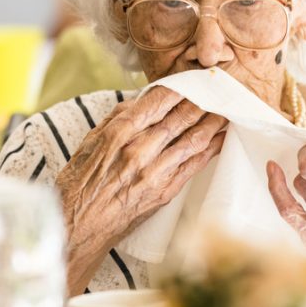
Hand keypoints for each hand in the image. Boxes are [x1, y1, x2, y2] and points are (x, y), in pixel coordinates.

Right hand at [56, 87, 226, 294]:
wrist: (78, 226)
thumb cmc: (79, 184)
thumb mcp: (89, 142)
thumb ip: (116, 118)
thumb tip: (141, 100)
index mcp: (119, 134)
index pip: (157, 101)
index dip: (180, 88)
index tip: (193, 80)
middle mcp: (139, 150)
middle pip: (179, 118)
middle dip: (201, 101)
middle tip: (218, 90)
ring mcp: (154, 172)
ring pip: (192, 139)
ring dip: (212, 122)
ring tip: (226, 110)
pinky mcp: (164, 192)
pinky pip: (194, 165)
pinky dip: (210, 149)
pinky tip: (221, 138)